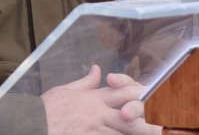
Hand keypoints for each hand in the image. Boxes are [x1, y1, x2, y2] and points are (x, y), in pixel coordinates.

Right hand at [42, 65, 162, 134]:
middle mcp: (99, 112)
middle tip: (164, 123)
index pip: (124, 90)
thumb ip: (85, 82)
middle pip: (130, 113)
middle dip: (148, 118)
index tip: (154, 96)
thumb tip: (97, 69)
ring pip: (124, 131)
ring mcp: (95, 128)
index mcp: (95, 97)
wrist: (33, 123)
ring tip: (156, 133)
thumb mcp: (66, 89)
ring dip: (138, 132)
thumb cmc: (47, 108)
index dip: (140, 93)